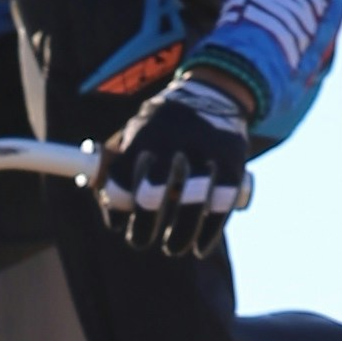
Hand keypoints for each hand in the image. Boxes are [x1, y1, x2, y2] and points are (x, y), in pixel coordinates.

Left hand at [96, 72, 251, 254]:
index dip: (117, 205)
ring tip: (173, 248)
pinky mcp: (233, 161)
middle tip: (140, 241)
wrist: (214, 92)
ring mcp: (206, 150)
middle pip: (153, 191)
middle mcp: (173, 140)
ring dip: (180, 233)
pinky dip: (210, 231)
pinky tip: (200, 248)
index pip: (121, 176)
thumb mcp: (137, 131)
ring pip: (192, 201)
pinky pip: (222, 203)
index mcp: (143, 134)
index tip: (118, 225)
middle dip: (143, 224)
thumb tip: (108, 211)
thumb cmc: (164, 125)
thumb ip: (118, 166)